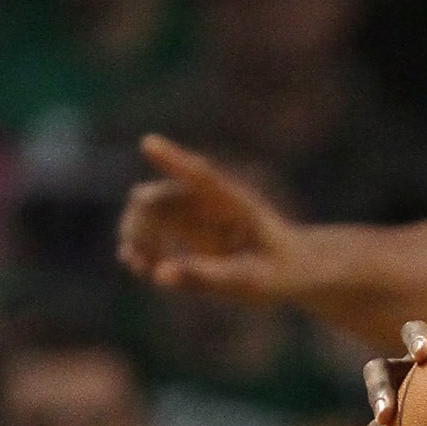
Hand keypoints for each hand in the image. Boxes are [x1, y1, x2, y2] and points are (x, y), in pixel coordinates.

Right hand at [118, 137, 302, 302]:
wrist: (291, 272)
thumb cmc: (280, 274)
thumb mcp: (249, 281)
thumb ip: (208, 277)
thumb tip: (159, 274)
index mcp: (234, 203)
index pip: (201, 178)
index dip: (174, 160)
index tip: (149, 144)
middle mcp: (206, 200)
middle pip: (156, 197)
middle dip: (140, 223)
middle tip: (138, 256)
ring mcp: (193, 213)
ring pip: (147, 212)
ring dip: (135, 235)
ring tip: (137, 265)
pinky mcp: (185, 230)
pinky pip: (151, 233)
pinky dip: (141, 248)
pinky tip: (140, 268)